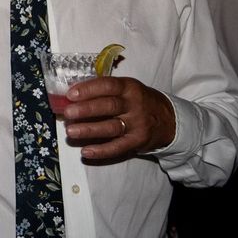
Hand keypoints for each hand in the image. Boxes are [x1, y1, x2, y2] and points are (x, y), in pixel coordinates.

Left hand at [62, 76, 176, 160]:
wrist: (169, 120)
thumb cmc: (139, 102)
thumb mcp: (128, 89)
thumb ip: (104, 91)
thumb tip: (71, 96)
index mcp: (129, 87)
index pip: (108, 85)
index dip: (89, 89)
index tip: (70, 94)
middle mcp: (135, 105)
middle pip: (109, 106)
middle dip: (86, 109)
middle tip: (68, 113)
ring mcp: (138, 124)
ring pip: (111, 127)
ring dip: (89, 130)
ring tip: (70, 132)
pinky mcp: (138, 141)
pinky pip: (118, 147)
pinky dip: (101, 151)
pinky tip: (85, 151)